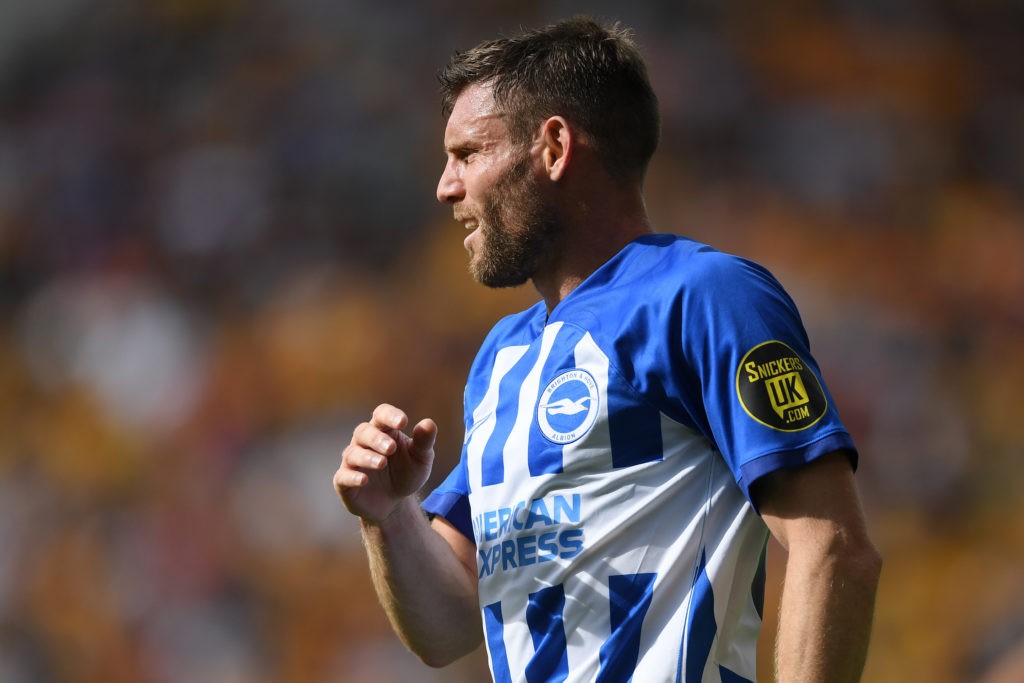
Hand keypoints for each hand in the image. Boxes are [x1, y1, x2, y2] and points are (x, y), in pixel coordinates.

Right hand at [334, 404, 437, 523]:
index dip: (389, 415)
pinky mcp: (344, 482)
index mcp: (384, 431)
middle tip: (391, 448)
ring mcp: (352, 462)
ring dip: (367, 457)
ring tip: (382, 463)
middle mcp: (364, 443)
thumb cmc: (407, 473)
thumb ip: (424, 441)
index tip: (403, 422)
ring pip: (352, 453)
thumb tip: (428, 423)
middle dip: (376, 438)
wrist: (394, 504)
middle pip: (363, 431)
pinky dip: (352, 477)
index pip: (381, 414)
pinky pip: (343, 476)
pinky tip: (364, 480)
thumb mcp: (421, 459)